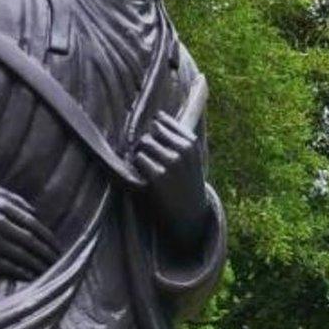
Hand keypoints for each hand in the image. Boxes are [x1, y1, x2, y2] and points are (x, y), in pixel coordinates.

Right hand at [0, 184, 57, 280]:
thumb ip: (14, 200)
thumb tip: (36, 213)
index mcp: (2, 205)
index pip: (34, 225)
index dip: (48, 239)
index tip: (58, 249)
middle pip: (30, 242)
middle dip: (46, 254)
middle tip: (57, 264)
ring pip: (20, 256)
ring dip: (37, 266)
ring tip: (48, 273)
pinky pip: (5, 267)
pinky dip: (21, 273)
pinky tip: (30, 278)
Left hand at [133, 111, 206, 236]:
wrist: (190, 214)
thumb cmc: (186, 182)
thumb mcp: (191, 158)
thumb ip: (178, 138)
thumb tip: (157, 115)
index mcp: (191, 143)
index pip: (163, 120)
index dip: (152, 127)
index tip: (149, 134)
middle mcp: (183, 150)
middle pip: (151, 130)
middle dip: (146, 140)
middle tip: (146, 155)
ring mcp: (172, 163)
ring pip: (143, 144)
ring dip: (140, 154)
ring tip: (146, 166)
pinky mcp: (158, 176)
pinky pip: (138, 159)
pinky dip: (137, 166)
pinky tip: (144, 175)